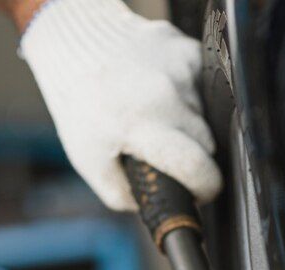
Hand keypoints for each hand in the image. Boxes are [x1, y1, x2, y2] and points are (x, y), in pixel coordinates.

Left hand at [21, 0, 221, 210]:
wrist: (78, 48)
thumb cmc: (83, 110)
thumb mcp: (91, 164)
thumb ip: (124, 195)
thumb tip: (159, 206)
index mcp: (143, 125)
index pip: (197, 165)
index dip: (206, 187)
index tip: (203, 193)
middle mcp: (167, 94)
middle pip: (206, 143)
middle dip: (192, 157)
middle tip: (166, 153)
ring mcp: (181, 68)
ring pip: (205, 116)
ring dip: (188, 126)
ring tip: (157, 117)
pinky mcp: (188, 50)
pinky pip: (204, 87)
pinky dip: (188, 98)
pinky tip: (163, 95)